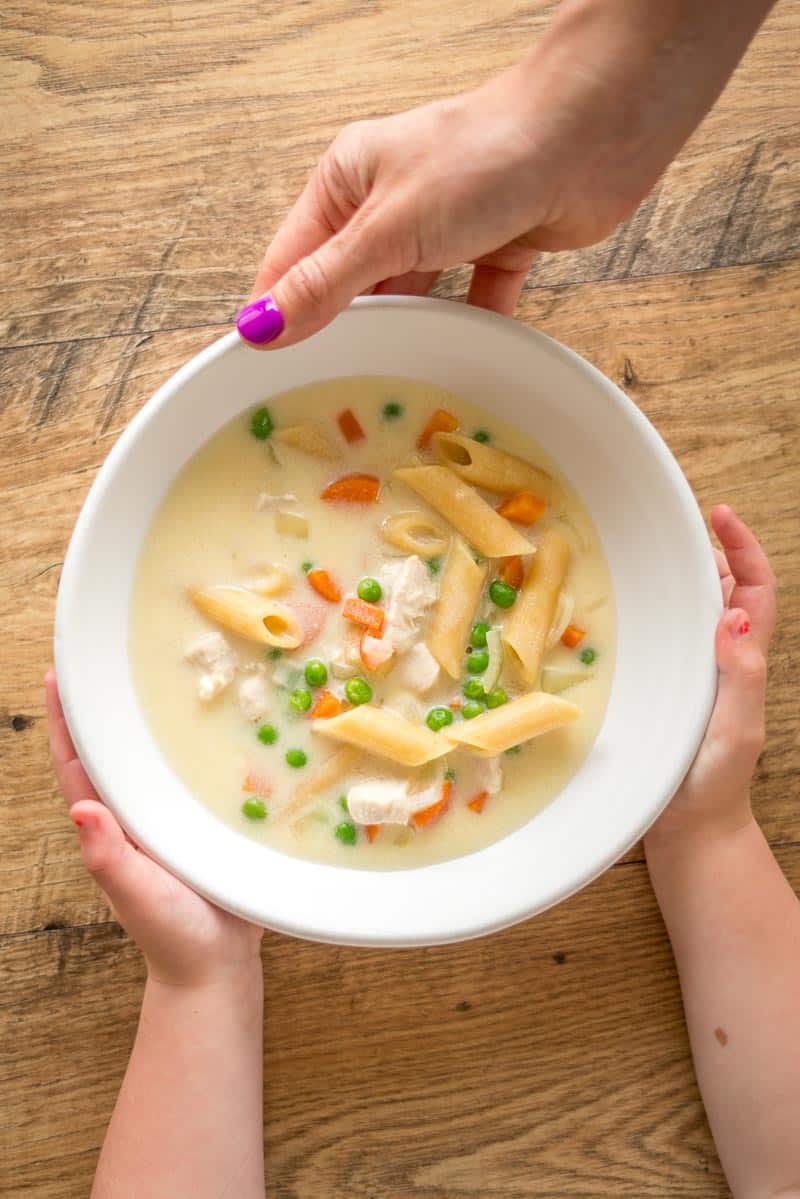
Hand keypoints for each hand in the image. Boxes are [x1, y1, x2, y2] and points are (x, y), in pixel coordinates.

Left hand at [46, 671, 262, 986]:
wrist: (218, 967)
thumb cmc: (170, 934)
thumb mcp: (134, 894)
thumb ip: (107, 857)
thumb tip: (80, 809)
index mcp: (113, 825)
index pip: (79, 763)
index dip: (66, 721)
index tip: (57, 675)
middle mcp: (138, 813)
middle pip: (116, 750)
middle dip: (107, 706)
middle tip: (110, 658)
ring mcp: (172, 817)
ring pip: (157, 759)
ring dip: (155, 720)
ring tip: (165, 676)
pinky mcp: (208, 822)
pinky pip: (201, 776)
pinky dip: (207, 747)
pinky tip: (226, 720)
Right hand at [236, 1, 772, 350]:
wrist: (591, 135)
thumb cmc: (481, 159)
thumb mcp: (387, 228)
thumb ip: (325, 284)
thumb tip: (260, 327)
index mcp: (347, 183)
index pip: (291, 261)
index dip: (276, 314)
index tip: (263, 374)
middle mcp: (390, 203)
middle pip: (350, 286)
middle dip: (343, 333)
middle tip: (327, 397)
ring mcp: (446, 225)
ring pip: (411, 297)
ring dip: (406, 333)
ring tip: (388, 386)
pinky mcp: (497, 246)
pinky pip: (470, 301)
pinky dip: (467, 327)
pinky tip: (458, 362)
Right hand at [649, 506, 776, 840]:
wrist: (688, 827)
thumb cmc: (715, 780)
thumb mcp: (737, 728)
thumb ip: (741, 675)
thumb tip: (738, 615)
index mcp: (744, 658)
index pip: (755, 589)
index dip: (744, 549)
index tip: (720, 516)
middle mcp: (720, 657)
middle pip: (725, 588)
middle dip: (709, 551)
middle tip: (675, 529)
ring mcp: (692, 671)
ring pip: (692, 609)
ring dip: (680, 577)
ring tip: (650, 554)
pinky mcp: (664, 685)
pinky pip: (662, 637)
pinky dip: (652, 612)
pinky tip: (624, 606)